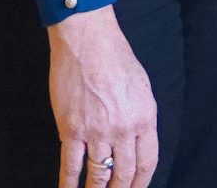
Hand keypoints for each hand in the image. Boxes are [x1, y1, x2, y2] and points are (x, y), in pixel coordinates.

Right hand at [48, 6, 157, 187]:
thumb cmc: (116, 58)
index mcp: (145, 116)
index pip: (147, 161)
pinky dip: (69, 185)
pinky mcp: (71, 130)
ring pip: (98, 176)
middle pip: (124, 174)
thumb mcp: (141, 87)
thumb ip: (140, 115)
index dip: (141, 182)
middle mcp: (123, 128)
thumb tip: (136, 140)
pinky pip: (70, 167)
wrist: (89, 42)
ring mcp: (96, 132)